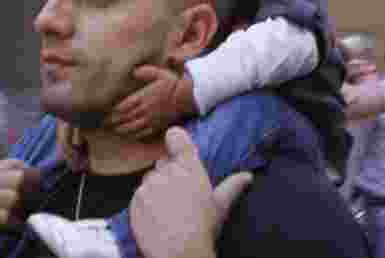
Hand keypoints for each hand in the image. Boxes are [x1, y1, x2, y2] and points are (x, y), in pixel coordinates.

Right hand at [0, 159, 39, 235]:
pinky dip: (10, 223)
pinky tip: (12, 229)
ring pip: (11, 196)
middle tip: (33, 208)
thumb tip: (27, 182)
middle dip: (31, 194)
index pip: (16, 165)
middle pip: (19, 179)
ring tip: (22, 220)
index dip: (32, 177)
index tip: (36, 192)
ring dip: (21, 210)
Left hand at [107, 66, 185, 138]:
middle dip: (113, 122)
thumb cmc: (173, 84)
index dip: (112, 111)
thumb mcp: (160, 73)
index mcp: (143, 97)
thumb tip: (133, 71)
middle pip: (124, 118)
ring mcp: (151, 119)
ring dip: (121, 129)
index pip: (123, 106)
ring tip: (113, 130)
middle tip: (104, 124)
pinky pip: (142, 133)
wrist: (186, 97)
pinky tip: (128, 135)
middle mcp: (145, 109)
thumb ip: (145, 72)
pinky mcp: (157, 125)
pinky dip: (133, 135)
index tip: (105, 113)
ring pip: (132, 127)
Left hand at [131, 127, 253, 257]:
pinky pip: (138, 196)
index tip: (174, 143)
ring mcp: (149, 184)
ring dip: (155, 190)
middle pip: (162, 164)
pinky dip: (144, 204)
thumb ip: (233, 186)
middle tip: (177, 195)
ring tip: (166, 211)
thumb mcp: (221, 205)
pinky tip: (155, 218)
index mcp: (189, 166)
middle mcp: (168, 170)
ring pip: (149, 181)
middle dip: (167, 175)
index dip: (174, 139)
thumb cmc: (203, 226)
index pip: (176, 137)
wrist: (179, 250)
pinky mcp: (135, 200)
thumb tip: (248, 176)